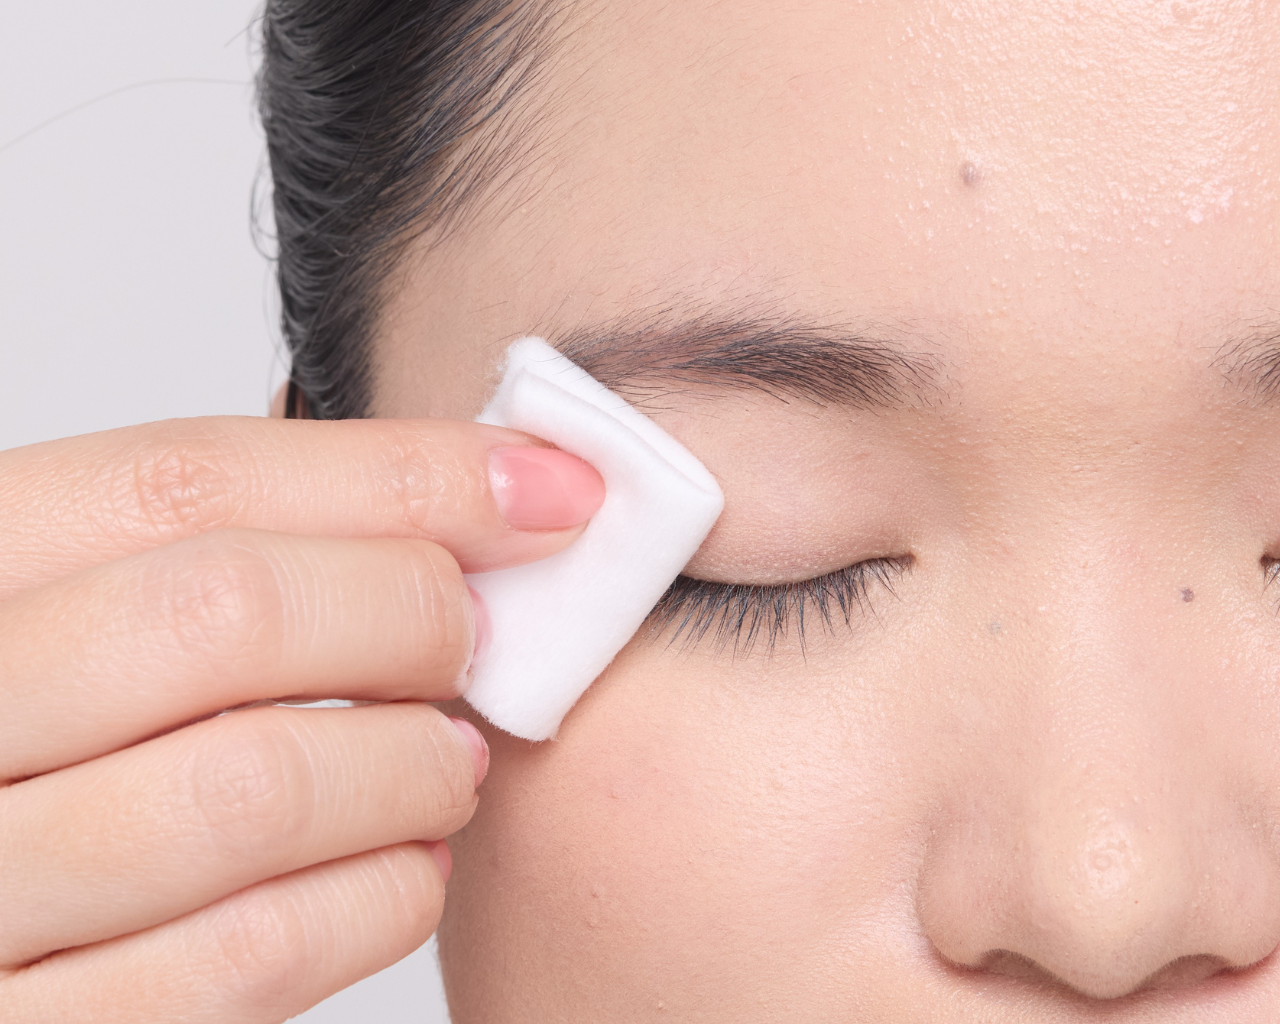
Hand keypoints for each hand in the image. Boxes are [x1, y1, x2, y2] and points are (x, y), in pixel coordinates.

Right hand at [0, 416, 602, 1022]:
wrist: (7, 909)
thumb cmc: (60, 749)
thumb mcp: (99, 623)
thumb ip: (239, 563)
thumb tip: (493, 501)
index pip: (188, 481)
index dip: (405, 474)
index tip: (550, 488)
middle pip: (228, 612)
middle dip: (411, 613)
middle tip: (474, 643)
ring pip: (259, 788)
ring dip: (413, 766)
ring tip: (447, 762)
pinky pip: (256, 951)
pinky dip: (383, 895)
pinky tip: (405, 864)